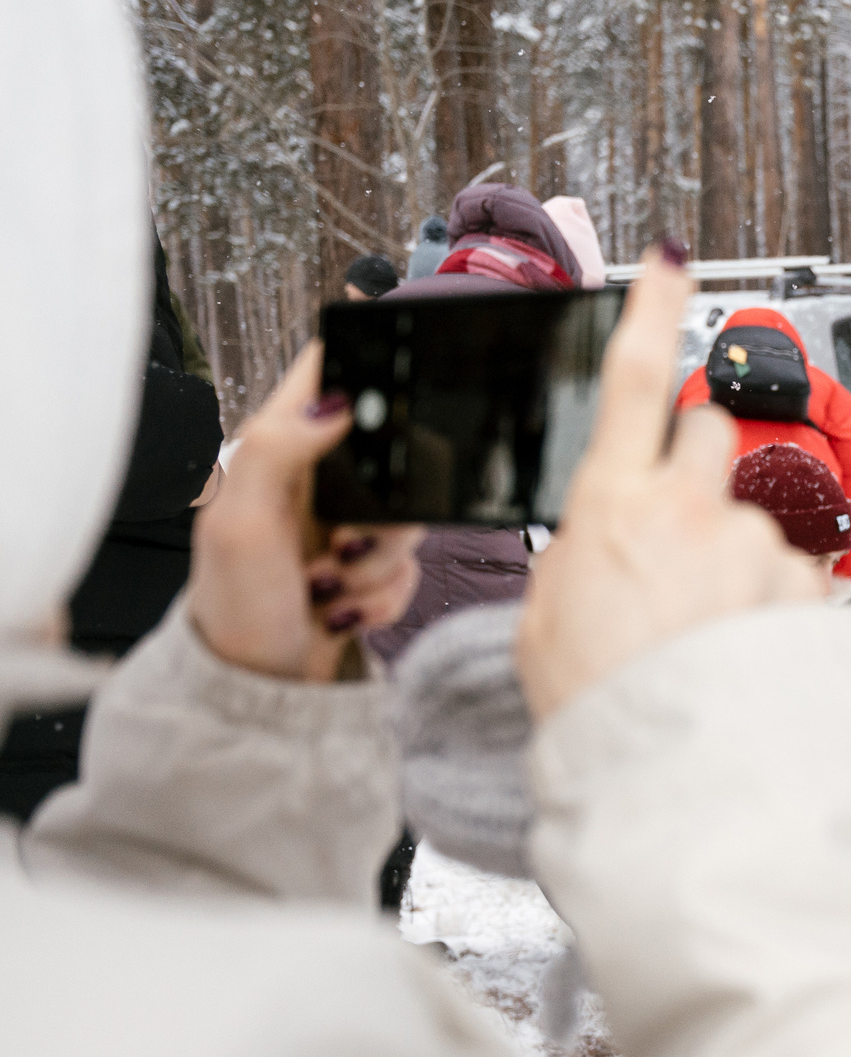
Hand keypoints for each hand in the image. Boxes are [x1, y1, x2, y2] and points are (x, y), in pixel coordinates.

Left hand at [190, 344, 421, 681]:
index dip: (365, 367)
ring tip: (329, 584)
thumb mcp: (241, 522)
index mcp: (276, 451)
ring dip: (380, 561)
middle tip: (343, 538)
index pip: (326, 372)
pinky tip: (342, 609)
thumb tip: (337, 401)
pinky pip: (411, 566)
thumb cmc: (234, 608)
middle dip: (386, 508)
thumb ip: (277, 449)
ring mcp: (344, 523)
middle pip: (395, 454)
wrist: (255, 689)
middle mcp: (314, 480)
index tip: (390, 402)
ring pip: (409, 516)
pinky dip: (384, 594)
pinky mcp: (367, 565)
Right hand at [516, 250, 823, 720]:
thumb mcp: (548, 623)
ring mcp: (756, 548)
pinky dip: (776, 618)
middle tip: (678, 542)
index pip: (630, 378)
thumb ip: (579, 561)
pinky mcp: (809, 590)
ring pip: (752, 525)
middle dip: (697, 470)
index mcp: (611, 506)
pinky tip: (748, 665)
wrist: (685, 781)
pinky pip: (794, 586)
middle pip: (708, 437)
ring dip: (737, 567)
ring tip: (709, 644)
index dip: (653, 310)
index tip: (672, 261)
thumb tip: (601, 548)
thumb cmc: (606, 710)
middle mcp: (691, 510)